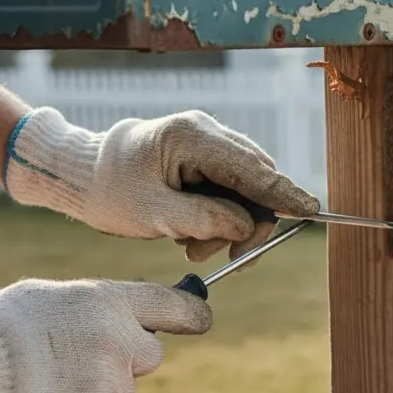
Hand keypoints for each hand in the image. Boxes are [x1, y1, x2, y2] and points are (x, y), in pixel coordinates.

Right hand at [0, 279, 211, 392]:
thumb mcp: (50, 297)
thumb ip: (94, 309)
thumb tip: (121, 321)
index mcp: (107, 303)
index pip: (172, 305)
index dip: (191, 311)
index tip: (202, 316)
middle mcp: (118, 342)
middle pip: (150, 355)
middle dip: (127, 359)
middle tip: (82, 356)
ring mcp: (108, 386)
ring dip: (96, 391)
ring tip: (48, 382)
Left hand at [3, 107, 319, 262]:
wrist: (80, 175)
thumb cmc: (109, 191)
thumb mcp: (155, 215)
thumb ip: (206, 220)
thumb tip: (248, 226)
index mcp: (193, 137)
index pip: (252, 169)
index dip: (284, 194)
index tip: (312, 212)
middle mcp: (205, 133)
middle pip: (256, 180)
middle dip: (250, 223)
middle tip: (234, 259)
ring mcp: (206, 143)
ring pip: (245, 188)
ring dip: (230, 225)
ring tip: (193, 246)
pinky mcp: (203, 157)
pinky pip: (229, 189)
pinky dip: (220, 217)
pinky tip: (194, 233)